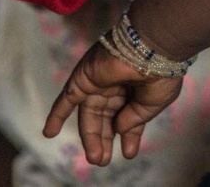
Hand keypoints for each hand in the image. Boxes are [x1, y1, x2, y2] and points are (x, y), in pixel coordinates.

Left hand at [43, 43, 181, 165]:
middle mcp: (117, 85)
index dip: (129, 135)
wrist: (151, 48)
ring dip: (90, 137)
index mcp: (137, 88)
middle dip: (105, 138)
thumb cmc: (160, 74)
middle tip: (103, 160)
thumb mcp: (153, 103)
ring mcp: (98, 82)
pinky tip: (49, 134)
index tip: (128, 152)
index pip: (128, 115)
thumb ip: (135, 119)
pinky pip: (66, 100)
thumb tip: (119, 129)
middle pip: (106, 117)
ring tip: (96, 158)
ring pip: (90, 114)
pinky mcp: (83, 79)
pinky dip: (57, 115)